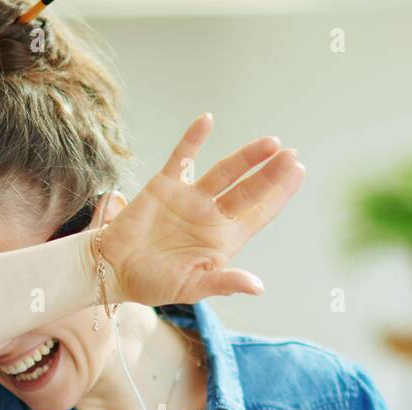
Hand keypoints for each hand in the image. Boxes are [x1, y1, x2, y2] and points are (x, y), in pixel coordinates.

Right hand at [100, 113, 304, 305]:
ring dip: (246, 157)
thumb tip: (258, 287)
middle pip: (248, 189)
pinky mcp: (165, 185)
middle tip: (291, 155)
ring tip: (270, 142)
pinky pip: (182, 156)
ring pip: (224, 171)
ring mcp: (190, 198)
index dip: (279, 194)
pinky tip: (207, 120)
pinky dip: (193, 139)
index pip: (259, 213)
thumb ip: (223, 283)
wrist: (112, 269)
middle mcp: (211, 215)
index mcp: (223, 239)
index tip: (298, 173)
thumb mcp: (191, 288)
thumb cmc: (152, 283)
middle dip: (270, 173)